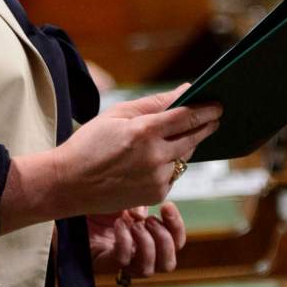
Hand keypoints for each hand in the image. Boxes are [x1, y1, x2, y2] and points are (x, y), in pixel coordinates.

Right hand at [0, 85, 219, 231]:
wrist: (68, 184)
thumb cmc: (90, 143)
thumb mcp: (118, 114)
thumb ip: (154, 103)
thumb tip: (184, 90)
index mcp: (144, 131)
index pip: (187, 117)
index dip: (206, 110)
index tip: (218, 105)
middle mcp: (155, 156)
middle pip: (192, 138)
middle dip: (205, 126)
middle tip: (214, 117)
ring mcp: (156, 179)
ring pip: (184, 158)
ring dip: (186, 145)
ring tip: (183, 135)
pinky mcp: (155, 196)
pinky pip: (172, 175)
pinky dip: (170, 165)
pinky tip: (157, 159)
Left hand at [88, 203, 186, 276]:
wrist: (70, 205)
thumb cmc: (100, 202)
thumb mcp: (127, 196)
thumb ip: (142, 203)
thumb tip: (146, 212)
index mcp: (149, 237)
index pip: (176, 243)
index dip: (177, 226)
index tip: (167, 205)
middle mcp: (139, 254)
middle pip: (167, 265)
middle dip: (164, 240)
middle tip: (149, 219)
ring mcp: (122, 262)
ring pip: (148, 270)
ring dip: (146, 243)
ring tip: (134, 224)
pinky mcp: (105, 262)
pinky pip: (122, 260)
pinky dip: (124, 241)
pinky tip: (117, 223)